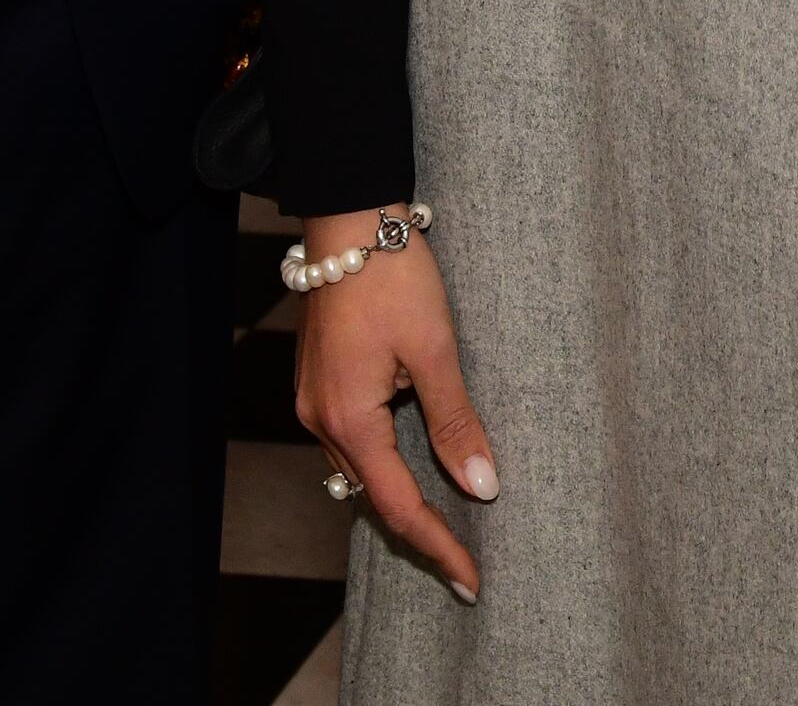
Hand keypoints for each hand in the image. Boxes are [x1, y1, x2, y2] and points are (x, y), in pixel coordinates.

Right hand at [294, 219, 494, 601]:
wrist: (348, 216)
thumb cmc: (392, 275)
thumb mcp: (435, 348)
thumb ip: (455, 420)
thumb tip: (482, 486)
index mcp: (349, 420)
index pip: (398, 506)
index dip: (438, 546)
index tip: (471, 581)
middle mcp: (322, 421)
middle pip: (374, 497)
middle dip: (419, 532)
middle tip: (464, 567)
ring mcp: (315, 402)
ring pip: (361, 471)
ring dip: (401, 498)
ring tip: (446, 527)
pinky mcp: (320, 382)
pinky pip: (352, 443)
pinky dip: (385, 465)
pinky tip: (413, 466)